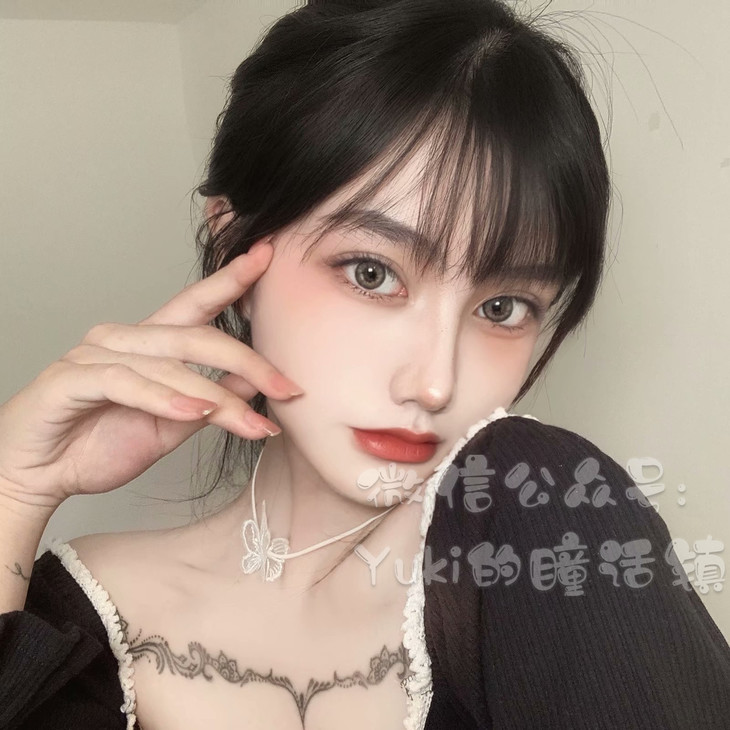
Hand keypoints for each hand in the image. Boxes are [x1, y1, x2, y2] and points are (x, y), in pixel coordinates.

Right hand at [0, 241, 300, 509]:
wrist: (39, 476)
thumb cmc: (99, 444)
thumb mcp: (172, 425)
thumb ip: (209, 402)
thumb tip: (254, 386)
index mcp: (149, 344)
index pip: (196, 305)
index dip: (231, 280)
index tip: (266, 257)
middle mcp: (124, 339)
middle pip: (196, 336)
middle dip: (248, 362)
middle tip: (288, 386)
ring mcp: (95, 354)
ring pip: (169, 364)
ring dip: (215, 396)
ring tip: (253, 421)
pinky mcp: (71, 379)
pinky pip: (127, 383)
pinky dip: (165, 400)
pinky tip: (193, 414)